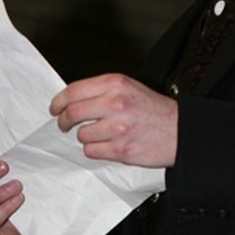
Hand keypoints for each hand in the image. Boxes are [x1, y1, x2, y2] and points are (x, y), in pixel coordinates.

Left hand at [50, 73, 177, 167]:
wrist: (179, 130)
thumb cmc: (153, 109)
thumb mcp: (128, 88)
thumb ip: (102, 90)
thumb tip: (71, 99)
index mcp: (116, 83)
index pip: (74, 91)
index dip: (58, 101)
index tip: (54, 108)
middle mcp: (115, 102)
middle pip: (72, 113)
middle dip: (63, 121)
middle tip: (64, 125)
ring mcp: (118, 127)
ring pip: (81, 135)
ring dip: (86, 137)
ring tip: (103, 134)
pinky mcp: (120, 149)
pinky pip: (91, 151)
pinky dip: (96, 150)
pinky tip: (110, 144)